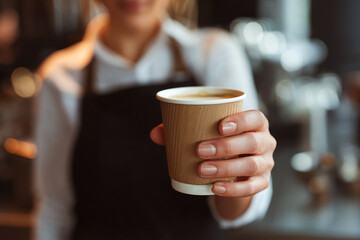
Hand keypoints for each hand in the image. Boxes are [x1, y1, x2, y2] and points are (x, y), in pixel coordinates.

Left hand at [150, 110, 275, 197]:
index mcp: (255, 124)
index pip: (256, 118)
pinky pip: (252, 188)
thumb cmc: (219, 141)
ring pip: (252, 165)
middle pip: (252, 142)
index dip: (241, 121)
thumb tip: (155, 134)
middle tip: (200, 150)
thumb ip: (181, 130)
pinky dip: (233, 189)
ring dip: (226, 168)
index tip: (220, 126)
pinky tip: (215, 188)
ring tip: (202, 169)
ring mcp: (266, 163)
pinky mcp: (262, 182)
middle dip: (226, 146)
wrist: (235, 166)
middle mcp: (265, 142)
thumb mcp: (207, 132)